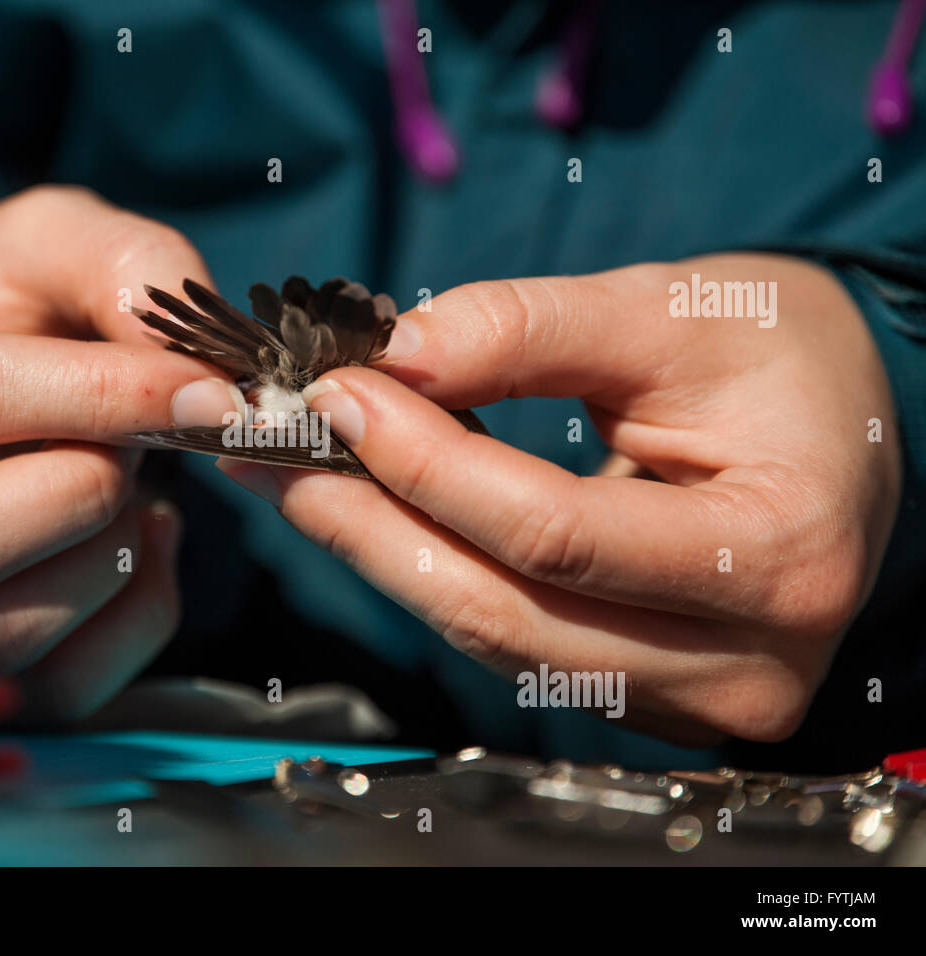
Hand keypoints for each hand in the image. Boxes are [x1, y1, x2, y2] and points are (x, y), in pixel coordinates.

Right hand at [0, 186, 235, 718]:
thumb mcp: (42, 245)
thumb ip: (121, 265)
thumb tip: (195, 370)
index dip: (99, 398)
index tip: (204, 395)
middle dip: (82, 502)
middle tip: (139, 452)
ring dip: (108, 566)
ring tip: (131, 492)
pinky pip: (38, 697)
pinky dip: (125, 627)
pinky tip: (131, 552)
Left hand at [218, 254, 901, 743]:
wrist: (840, 425)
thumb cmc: (777, 357)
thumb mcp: (669, 310)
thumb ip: (531, 328)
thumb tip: (395, 358)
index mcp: (778, 555)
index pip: (557, 532)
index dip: (428, 466)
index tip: (340, 394)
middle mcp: (745, 662)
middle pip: (508, 613)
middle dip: (373, 526)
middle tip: (275, 453)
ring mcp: (695, 698)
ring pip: (496, 642)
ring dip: (383, 556)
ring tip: (299, 479)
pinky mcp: (647, 696)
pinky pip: (514, 646)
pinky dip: (435, 576)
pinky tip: (374, 517)